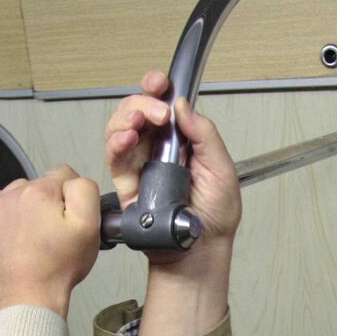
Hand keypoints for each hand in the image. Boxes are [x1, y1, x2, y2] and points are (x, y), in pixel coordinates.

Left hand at [0, 167, 99, 315]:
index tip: (71, 219)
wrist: (29, 295)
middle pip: (40, 184)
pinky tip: (14, 228)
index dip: (73, 196)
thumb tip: (73, 181)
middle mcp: (13, 193)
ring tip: (34, 234)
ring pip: (18, 192)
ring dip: (28, 206)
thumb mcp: (89, 226)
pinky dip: (5, 210)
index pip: (65, 175)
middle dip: (50, 201)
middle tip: (54, 231)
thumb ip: (84, 191)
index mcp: (41, 191)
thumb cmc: (60, 265)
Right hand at [104, 71, 240, 261]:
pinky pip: (113, 156)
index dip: (158, 90)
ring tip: (139, 123)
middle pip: (138, 111)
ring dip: (126, 117)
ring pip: (121, 127)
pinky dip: (116, 142)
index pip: (166, 107)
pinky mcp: (127, 182)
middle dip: (143, 102)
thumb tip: (183, 107)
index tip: (160, 84)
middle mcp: (159, 150)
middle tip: (158, 113)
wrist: (198, 252)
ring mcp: (141, 164)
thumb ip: (205, 136)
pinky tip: (126, 138)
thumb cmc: (213, 220)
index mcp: (184, 143)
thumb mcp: (222, 171)